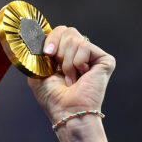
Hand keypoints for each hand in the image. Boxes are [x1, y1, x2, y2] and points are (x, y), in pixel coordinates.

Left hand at [27, 25, 113, 141]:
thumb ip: (38, 52)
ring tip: (71, 78)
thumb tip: (36, 37)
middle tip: (60, 69)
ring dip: (67, 62)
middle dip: (58, 50)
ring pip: (75, 39)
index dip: (51, 39)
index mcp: (66, 54)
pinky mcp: (105, 60)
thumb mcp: (38, 71)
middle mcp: (81, 53)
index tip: (47, 53)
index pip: (60, 31)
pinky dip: (77, 62)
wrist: (66, 111)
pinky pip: (85, 46)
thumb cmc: (53, 98)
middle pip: (68, 30)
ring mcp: (93, 56)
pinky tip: (81, 76)